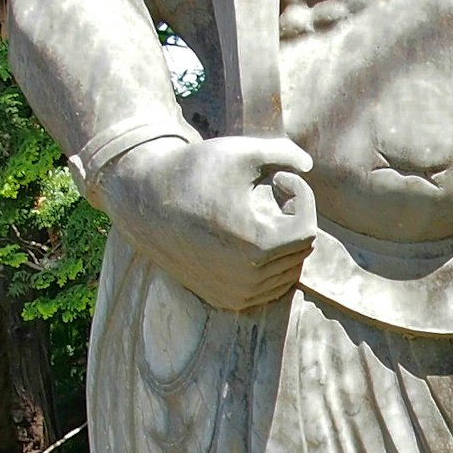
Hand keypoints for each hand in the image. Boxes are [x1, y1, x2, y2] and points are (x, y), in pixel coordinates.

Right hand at [103, 132, 316, 311]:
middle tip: (271, 192)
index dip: (301, 197)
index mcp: (257, 246)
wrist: (143, 201)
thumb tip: (309, 166)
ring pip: (287, 272)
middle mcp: (248, 279)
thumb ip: (282, 152)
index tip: (278, 178)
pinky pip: (267, 288)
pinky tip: (250, 235)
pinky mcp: (224, 300)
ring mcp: (236, 295)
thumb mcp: (240, 151)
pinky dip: (271, 264)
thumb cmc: (192, 171)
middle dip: (294, 218)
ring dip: (285, 242)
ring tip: (261, 213)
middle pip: (300, 252)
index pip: (307, 229)